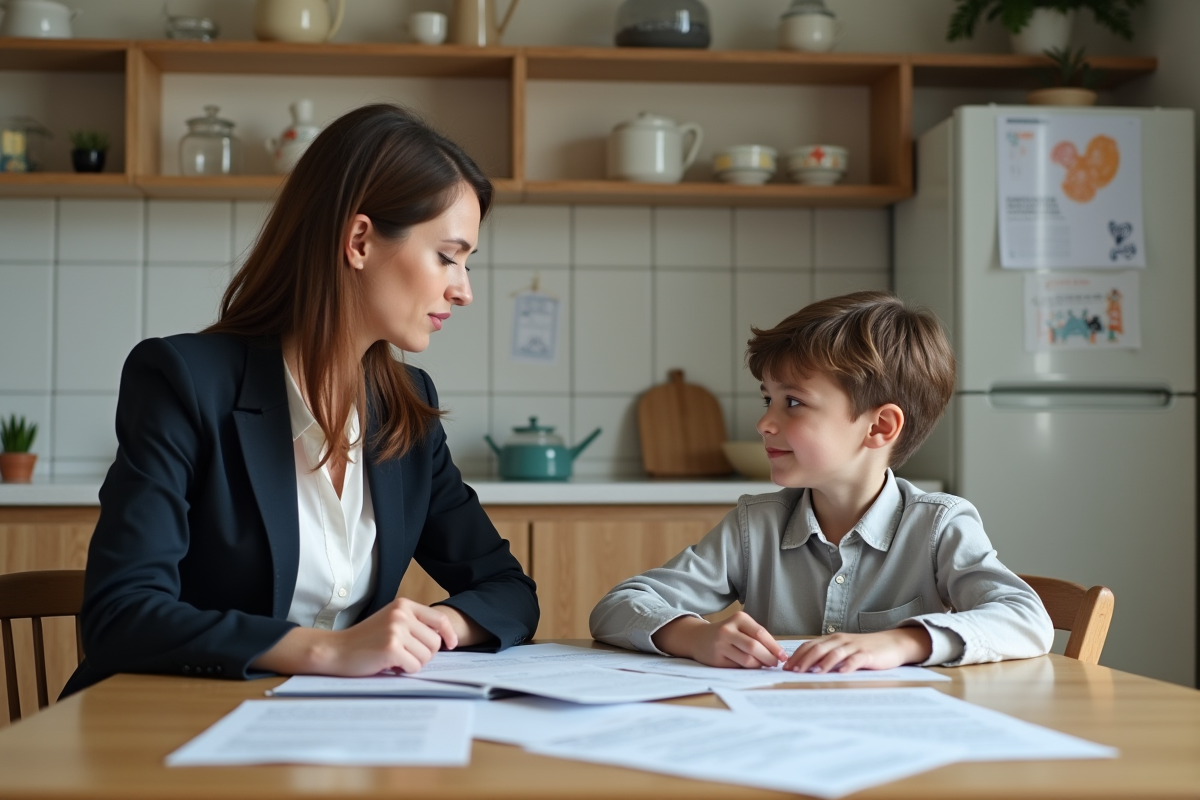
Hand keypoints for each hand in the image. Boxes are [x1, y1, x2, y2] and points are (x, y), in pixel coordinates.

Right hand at [253, 597, 457, 676]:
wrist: (336, 650)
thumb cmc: (364, 640)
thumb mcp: (390, 622)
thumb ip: (413, 625)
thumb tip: (443, 639)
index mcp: (403, 605)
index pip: (439, 619)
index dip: (449, 634)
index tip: (451, 645)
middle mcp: (402, 614)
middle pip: (435, 642)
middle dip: (424, 654)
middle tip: (404, 656)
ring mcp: (396, 630)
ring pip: (426, 656)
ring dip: (413, 663)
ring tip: (394, 660)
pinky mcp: (391, 648)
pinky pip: (414, 666)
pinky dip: (405, 671)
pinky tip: (389, 666)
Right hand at [652, 612, 784, 668]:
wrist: (698, 638)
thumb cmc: (727, 633)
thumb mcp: (740, 627)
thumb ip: (757, 637)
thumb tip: (777, 654)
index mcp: (738, 619)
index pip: (761, 633)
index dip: (774, 647)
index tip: (783, 656)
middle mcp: (728, 630)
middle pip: (754, 647)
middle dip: (769, 658)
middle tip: (775, 664)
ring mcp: (720, 644)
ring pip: (747, 659)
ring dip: (759, 665)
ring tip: (764, 665)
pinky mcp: (716, 658)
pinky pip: (738, 666)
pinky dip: (747, 669)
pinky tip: (750, 667)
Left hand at [784, 628, 932, 673]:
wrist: (893, 643)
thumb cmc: (866, 650)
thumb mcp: (844, 650)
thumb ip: (828, 656)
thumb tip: (807, 669)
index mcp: (833, 640)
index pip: (810, 645)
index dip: (797, 655)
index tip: (785, 667)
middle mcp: (841, 641)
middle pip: (818, 649)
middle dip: (804, 660)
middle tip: (794, 672)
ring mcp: (854, 647)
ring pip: (834, 653)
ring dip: (822, 663)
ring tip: (813, 673)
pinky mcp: (868, 654)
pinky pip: (855, 660)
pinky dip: (847, 666)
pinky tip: (841, 674)